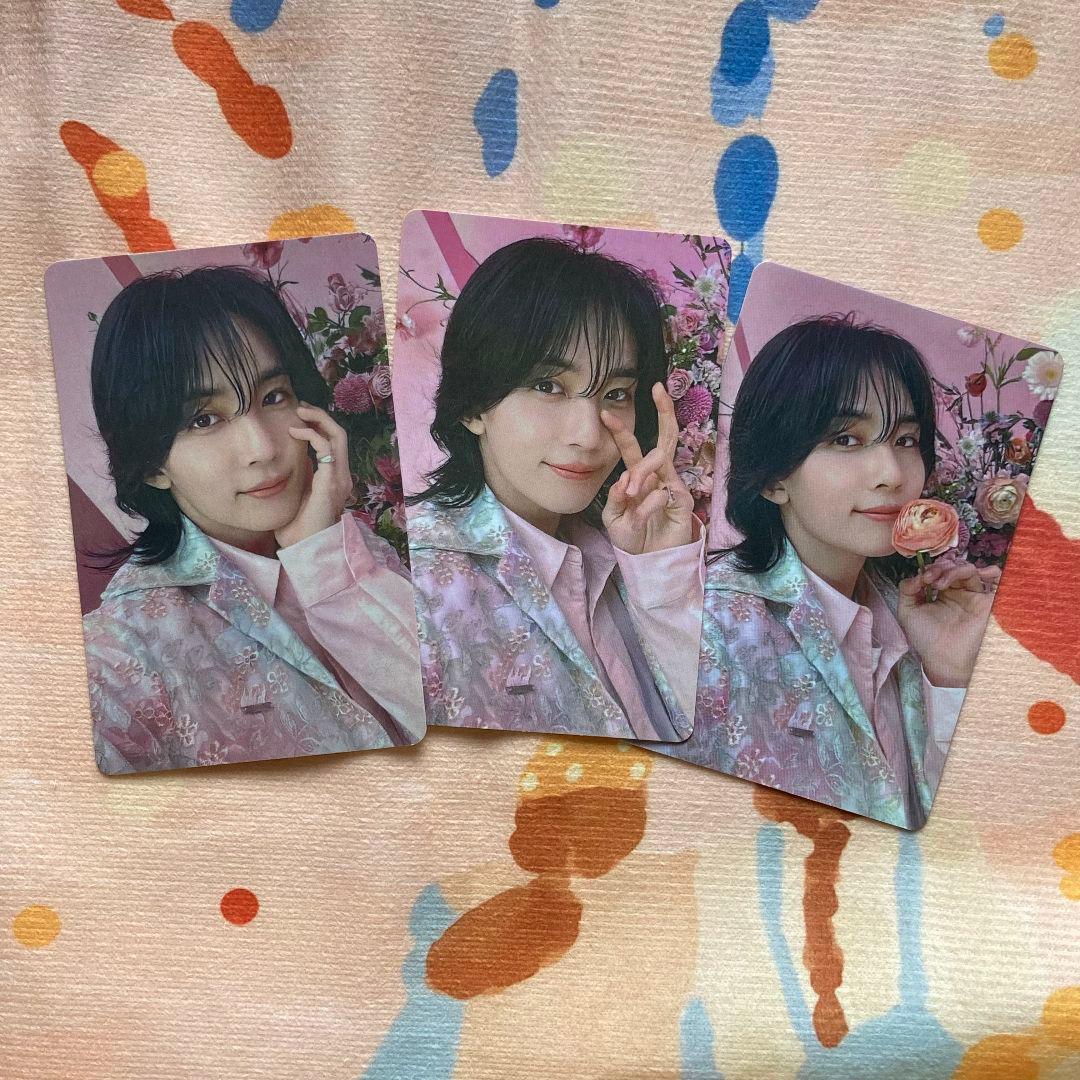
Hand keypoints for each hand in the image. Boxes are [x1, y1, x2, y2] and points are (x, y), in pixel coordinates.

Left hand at [274, 403, 353, 548]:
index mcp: (336, 479)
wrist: (305, 548)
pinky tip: (295, 432)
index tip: (301, 417)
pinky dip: (311, 435)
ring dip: (319, 419)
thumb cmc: (299, 529)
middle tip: (301, 407)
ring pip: (338, 436)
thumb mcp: (299, 496)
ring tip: (300, 412)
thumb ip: (301, 479)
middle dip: (322, 416)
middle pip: (340, 435)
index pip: (335, 444)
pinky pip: (326, 449)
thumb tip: (292, 463)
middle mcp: (342, 476)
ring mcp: (339, 479)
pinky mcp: (331, 482)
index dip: (321, 426)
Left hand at [600, 382, 694, 554]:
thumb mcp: (614, 519)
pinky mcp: (683, 501)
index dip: (621, 430)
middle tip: (658, 389)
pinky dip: (650, 500)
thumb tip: (624, 481)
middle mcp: (658, 475)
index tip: (606, 411)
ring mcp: (672, 485)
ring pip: (661, 460)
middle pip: (665, 437)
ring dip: (642, 471)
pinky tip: (642, 511)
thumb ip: (616, 500)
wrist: (650, 561)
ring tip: (631, 490)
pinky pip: (665, 491)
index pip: (632, 447)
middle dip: (664, 412)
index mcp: (638, 476)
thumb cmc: (633, 537)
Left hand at [896, 559, 1001, 687]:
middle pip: (952, 567)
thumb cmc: (926, 638)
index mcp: (940, 593)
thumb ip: (907, 589)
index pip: (937, 571)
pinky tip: (976, 573)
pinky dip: (990, 571)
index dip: (929, 569)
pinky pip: (996, 580)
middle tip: (931, 578)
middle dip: (940, 568)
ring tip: (941, 583)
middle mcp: (958, 592)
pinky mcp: (987, 602)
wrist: (944, 658)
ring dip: (954, 570)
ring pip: (968, 570)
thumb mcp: (907, 611)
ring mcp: (973, 596)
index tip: (923, 578)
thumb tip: (917, 575)